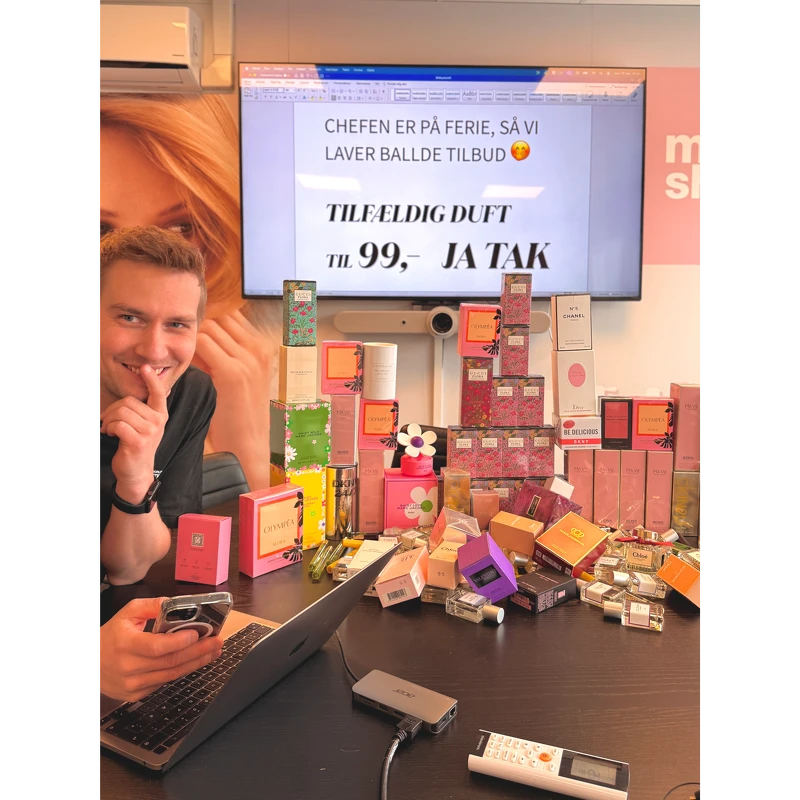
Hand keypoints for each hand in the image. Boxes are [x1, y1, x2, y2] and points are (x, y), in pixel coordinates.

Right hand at [97, 597, 223, 702]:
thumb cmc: (111, 637)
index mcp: (126, 644)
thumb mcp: (127, 613)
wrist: (91, 665)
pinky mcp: (137, 694)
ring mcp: (133, 684)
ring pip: (172, 674)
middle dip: (199, 651)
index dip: (180, 641)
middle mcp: (129, 667)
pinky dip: (181, 670)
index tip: (197, 633)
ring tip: (213, 651)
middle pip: (171, 662)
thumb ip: (152, 605)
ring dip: (197, 663)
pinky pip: (165, 682)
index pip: (157, 646)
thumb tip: (174, 603)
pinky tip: (194, 661)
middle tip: (217, 642)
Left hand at [98, 365, 167, 499]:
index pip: (158, 393)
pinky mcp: (138, 441)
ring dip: (108, 420)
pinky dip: (108, 428)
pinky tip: (110, 434)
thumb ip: (142, 410)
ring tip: (108, 428)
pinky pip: (118, 424)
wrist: (136, 472)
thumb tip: (130, 396)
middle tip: (108, 421)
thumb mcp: (144, 426)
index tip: (146, 367)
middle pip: (129, 401)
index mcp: (160, 415)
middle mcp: (158, 421)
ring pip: (121, 412)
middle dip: (112, 410)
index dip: (152, 379)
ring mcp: (150, 431)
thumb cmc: (136, 446)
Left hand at [193, 310, 274, 488]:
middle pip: (220, 320)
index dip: (212, 328)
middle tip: (190, 352)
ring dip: (194, 341)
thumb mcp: (245, 378)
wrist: (248, 441)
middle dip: (202, 332)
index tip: (200, 344)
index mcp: (264, 349)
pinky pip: (201, 343)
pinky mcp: (231, 371)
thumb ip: (228, 355)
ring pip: (209, 328)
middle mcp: (258, 350)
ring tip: (186, 361)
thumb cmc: (242, 413)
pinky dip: (189, 352)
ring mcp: (247, 359)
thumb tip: (204, 335)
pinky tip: (185, 368)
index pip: (232, 318)